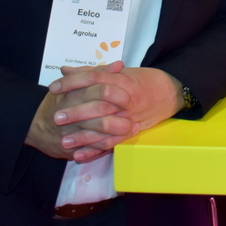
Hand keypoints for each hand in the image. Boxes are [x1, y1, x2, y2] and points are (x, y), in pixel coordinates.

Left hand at [46, 63, 185, 161]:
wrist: (171, 92)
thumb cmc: (143, 80)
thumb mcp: (120, 72)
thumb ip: (91, 71)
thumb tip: (65, 69)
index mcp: (122, 80)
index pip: (94, 77)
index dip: (72, 82)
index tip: (54, 88)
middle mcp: (126, 99)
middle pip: (98, 104)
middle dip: (76, 112)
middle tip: (56, 117)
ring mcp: (130, 117)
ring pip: (105, 128)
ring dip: (84, 137)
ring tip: (64, 142)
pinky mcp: (132, 132)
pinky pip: (113, 143)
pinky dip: (95, 151)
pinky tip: (79, 156)